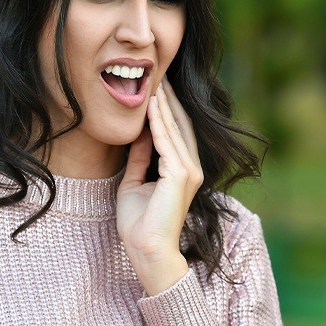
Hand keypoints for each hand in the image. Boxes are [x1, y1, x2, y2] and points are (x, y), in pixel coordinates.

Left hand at [117, 77, 203, 294]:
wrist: (146, 250)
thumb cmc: (139, 224)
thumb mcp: (134, 182)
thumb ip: (140, 159)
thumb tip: (138, 136)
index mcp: (182, 171)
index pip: (174, 132)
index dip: (165, 110)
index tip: (154, 88)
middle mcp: (191, 168)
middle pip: (179, 125)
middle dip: (168, 100)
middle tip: (158, 75)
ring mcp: (189, 171)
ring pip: (174, 130)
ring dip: (163, 105)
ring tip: (154, 82)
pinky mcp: (181, 175)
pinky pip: (167, 142)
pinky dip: (158, 122)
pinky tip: (151, 104)